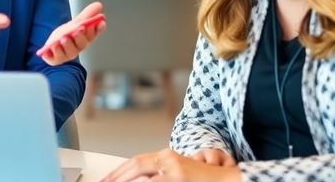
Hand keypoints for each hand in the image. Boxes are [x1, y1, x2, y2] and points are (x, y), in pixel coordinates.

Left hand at [38, 1, 105, 65]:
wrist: (53, 45)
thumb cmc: (68, 35)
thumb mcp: (76, 23)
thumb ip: (87, 15)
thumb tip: (99, 5)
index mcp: (85, 39)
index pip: (93, 35)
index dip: (97, 29)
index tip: (101, 22)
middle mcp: (77, 48)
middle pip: (81, 44)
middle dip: (80, 36)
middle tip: (79, 29)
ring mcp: (66, 54)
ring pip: (68, 51)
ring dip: (67, 45)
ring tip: (64, 38)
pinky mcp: (56, 59)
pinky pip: (55, 58)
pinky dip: (53, 53)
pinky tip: (52, 46)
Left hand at [102, 148, 240, 181]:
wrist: (227, 179)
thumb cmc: (202, 179)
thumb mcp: (178, 171)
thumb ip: (159, 174)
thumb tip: (139, 180)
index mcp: (167, 156)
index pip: (137, 161)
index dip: (119, 171)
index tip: (107, 180)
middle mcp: (169, 160)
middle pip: (136, 165)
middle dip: (117, 177)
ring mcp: (175, 171)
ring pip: (143, 176)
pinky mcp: (179, 180)